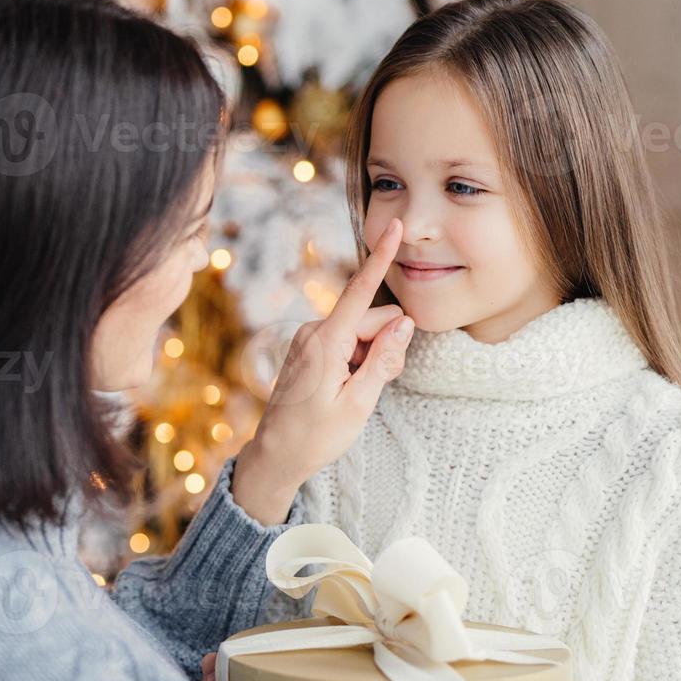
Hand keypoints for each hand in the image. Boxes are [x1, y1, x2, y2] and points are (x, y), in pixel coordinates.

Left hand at [230, 218, 412, 525]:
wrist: (276, 456)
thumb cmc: (316, 436)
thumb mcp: (359, 403)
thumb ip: (384, 359)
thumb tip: (405, 323)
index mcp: (326, 342)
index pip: (360, 291)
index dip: (381, 258)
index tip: (392, 225)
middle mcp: (315, 332)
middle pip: (373, 319)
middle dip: (386, 345)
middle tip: (374, 386)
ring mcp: (310, 339)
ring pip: (364, 333)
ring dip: (373, 357)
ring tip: (356, 393)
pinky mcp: (310, 348)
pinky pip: (348, 342)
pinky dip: (358, 360)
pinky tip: (347, 387)